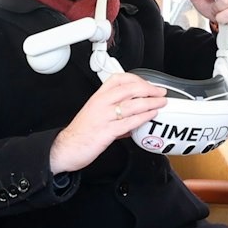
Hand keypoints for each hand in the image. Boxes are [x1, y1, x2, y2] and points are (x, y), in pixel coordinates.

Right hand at [50, 73, 168, 173]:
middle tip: (160, 92)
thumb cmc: (80, 132)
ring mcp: (103, 117)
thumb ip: (114, 113)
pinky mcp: (106, 131)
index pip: (118, 79)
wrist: (66, 148)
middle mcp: (100, 104)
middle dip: (148, 89)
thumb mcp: (95, 115)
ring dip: (150, 102)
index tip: (148, 84)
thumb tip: (133, 116)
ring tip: (161, 103)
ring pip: (131, 104)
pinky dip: (142, 117)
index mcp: (97, 97)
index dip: (136, 79)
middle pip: (129, 89)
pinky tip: (150, 115)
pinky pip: (128, 122)